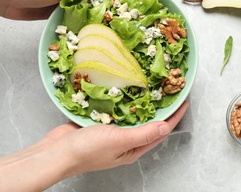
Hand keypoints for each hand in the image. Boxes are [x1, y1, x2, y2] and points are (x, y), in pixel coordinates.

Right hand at [0, 101, 189, 190]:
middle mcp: (127, 141)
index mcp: (134, 149)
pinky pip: (119, 111)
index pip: (162, 130)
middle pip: (151, 122)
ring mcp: (114, 132)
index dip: (175, 115)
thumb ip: (143, 133)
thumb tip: (167, 126)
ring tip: (155, 88)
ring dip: (145, 103)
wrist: (56, 152)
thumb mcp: (119, 141)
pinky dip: (126, 101)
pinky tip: (128, 91)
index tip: (185, 99)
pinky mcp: (102, 124)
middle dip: (163, 108)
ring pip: (135, 115)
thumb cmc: (87, 150)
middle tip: (171, 90)